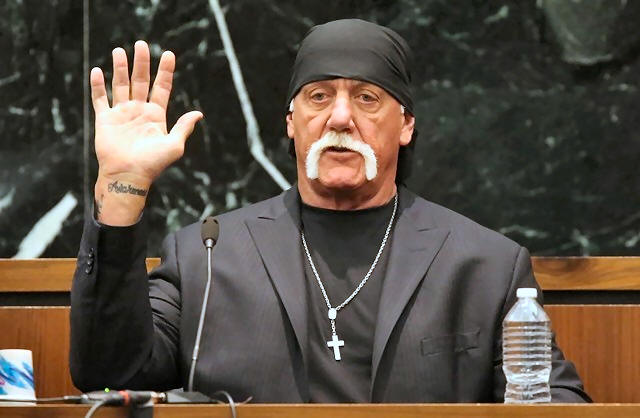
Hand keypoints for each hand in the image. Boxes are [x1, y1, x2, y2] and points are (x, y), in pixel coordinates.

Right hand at [91, 40, 202, 187]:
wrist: (129, 176)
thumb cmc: (153, 164)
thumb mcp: (174, 145)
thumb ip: (184, 127)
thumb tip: (199, 113)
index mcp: (156, 115)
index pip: (162, 87)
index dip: (165, 71)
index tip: (168, 54)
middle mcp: (139, 111)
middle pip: (141, 81)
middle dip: (141, 63)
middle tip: (141, 43)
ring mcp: (122, 114)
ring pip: (121, 85)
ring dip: (120, 68)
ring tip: (120, 50)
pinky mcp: (105, 120)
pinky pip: (100, 99)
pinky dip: (98, 85)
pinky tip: (98, 71)